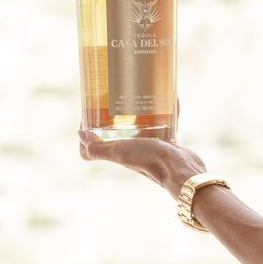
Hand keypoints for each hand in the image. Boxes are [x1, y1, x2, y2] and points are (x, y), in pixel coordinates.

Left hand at [78, 96, 205, 197]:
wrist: (181, 168)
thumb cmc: (148, 160)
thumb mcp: (119, 152)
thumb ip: (97, 148)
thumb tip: (81, 134)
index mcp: (119, 152)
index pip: (95, 145)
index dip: (89, 132)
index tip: (90, 113)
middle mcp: (132, 150)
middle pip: (117, 133)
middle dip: (114, 116)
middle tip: (114, 98)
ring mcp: (151, 146)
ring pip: (141, 126)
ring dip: (139, 112)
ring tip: (138, 95)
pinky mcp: (167, 141)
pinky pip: (163, 122)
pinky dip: (165, 111)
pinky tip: (168, 98)